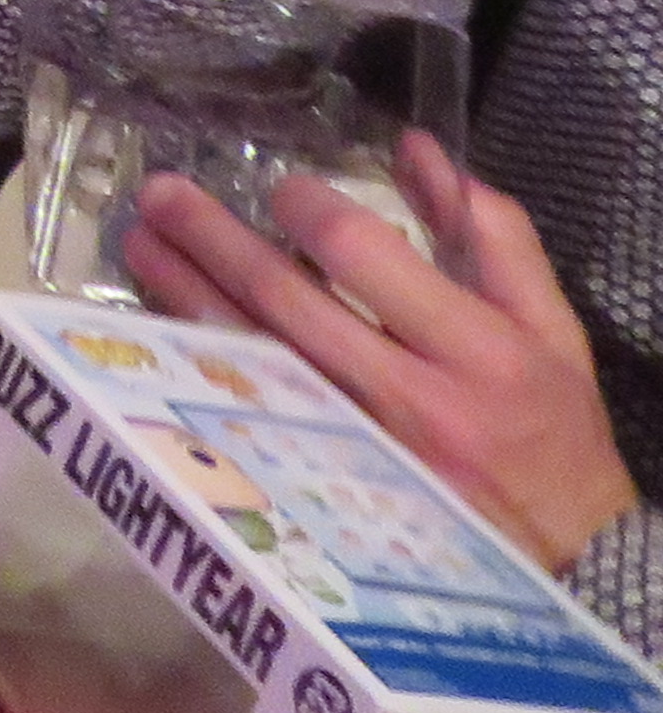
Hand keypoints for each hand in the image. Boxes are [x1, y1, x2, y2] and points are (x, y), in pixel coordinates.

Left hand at [131, 141, 642, 572]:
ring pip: (251, 358)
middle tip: (160, 195)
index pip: (361, 256)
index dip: (308, 208)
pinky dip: (204, 366)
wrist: (574, 563)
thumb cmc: (554, 430)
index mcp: (474, 348)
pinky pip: (248, 412)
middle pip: (284, 302)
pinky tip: (164, 329)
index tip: (281, 188)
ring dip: (185, 295)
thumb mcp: (548, 328)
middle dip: (212, 240)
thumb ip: (492, 233)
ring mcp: (357, 447)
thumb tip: (415, 149)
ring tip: (139, 245)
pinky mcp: (328, 486)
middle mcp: (408, 398)